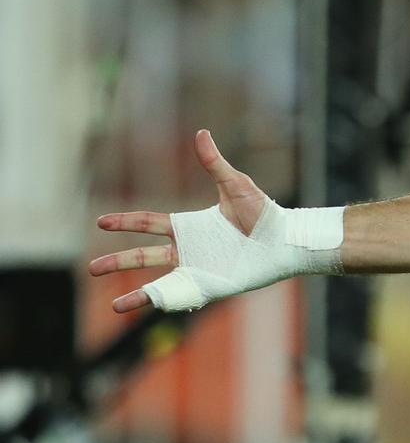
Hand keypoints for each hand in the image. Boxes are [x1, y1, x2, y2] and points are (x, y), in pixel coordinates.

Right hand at [90, 130, 271, 312]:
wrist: (285, 241)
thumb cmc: (264, 214)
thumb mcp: (235, 186)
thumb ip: (215, 164)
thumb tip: (202, 133)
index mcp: (189, 227)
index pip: (148, 223)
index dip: (125, 222)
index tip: (100, 222)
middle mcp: (188, 250)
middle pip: (143, 257)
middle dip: (117, 262)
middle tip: (92, 268)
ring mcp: (197, 269)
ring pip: (159, 283)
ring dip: (136, 294)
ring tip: (113, 307)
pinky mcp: (210, 285)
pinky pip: (181, 296)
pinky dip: (162, 303)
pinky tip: (146, 309)